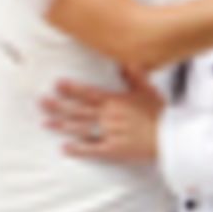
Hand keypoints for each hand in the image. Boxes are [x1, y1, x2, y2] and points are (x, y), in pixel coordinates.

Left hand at [41, 68, 164, 162]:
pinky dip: (77, 149)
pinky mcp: (113, 150)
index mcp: (116, 101)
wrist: (170, 137)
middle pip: (78, 110)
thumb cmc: (161, 115)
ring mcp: (110, 133)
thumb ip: (134, 75)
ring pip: (81, 128)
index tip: (57, 84)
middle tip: (42, 102)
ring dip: (62, 125)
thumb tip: (125, 62)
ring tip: (46, 123)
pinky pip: (92, 149)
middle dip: (58, 106)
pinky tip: (65, 148)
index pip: (89, 93)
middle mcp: (109, 116)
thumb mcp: (148, 91)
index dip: (71, 88)